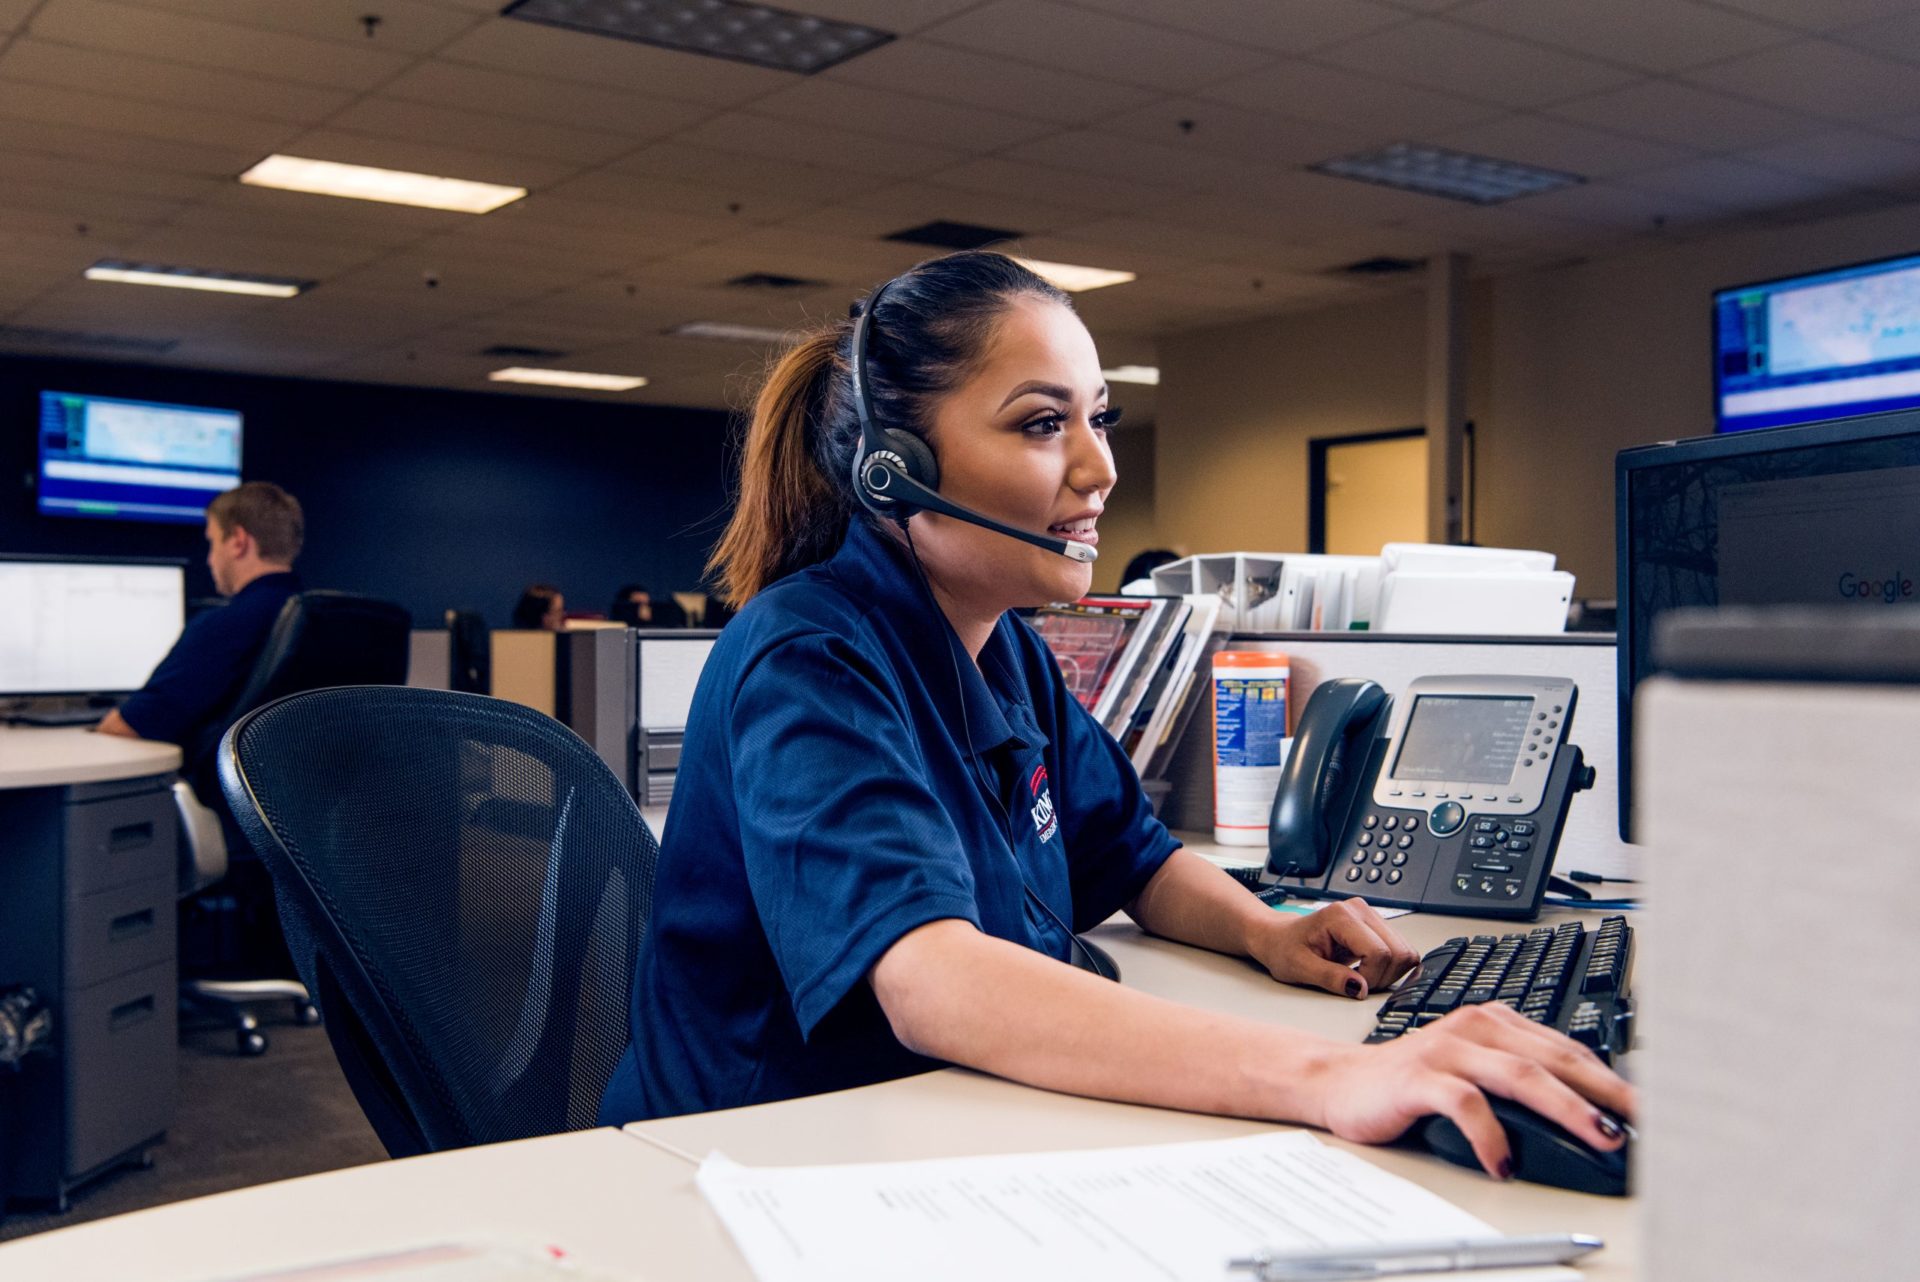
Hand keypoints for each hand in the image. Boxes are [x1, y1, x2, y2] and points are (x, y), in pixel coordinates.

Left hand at [1248, 898, 1419, 998]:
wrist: (1278, 937)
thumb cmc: (1284, 948)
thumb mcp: (1299, 968)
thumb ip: (1329, 978)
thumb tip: (1359, 989)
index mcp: (1341, 916)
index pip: (1380, 952)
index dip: (1371, 977)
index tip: (1351, 986)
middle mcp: (1360, 910)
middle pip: (1399, 952)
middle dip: (1383, 977)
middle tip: (1356, 984)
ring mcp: (1371, 916)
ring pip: (1405, 952)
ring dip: (1388, 973)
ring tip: (1359, 976)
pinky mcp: (1376, 926)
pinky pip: (1400, 951)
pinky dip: (1389, 968)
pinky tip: (1366, 970)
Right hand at [1309, 1003, 1637, 1177]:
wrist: (1340, 1081)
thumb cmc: (1413, 1081)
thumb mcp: (1476, 1071)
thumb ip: (1523, 1080)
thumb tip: (1591, 1117)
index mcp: (1496, 1021)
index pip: (1569, 1048)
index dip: (1613, 1079)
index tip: (1651, 1109)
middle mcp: (1475, 1027)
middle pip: (1555, 1059)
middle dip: (1606, 1092)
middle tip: (1645, 1121)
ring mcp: (1446, 1049)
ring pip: (1519, 1075)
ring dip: (1566, 1109)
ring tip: (1598, 1136)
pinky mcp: (1418, 1078)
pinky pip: (1465, 1104)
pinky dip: (1491, 1135)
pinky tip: (1504, 1162)